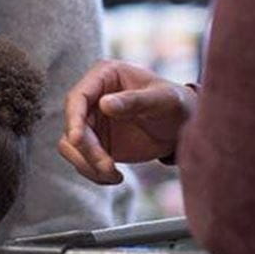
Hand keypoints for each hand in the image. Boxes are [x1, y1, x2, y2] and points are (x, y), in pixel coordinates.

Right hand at [60, 60, 196, 184]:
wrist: (182, 126)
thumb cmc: (175, 103)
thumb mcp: (162, 99)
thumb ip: (135, 100)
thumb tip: (104, 104)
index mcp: (104, 76)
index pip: (77, 98)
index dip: (73, 119)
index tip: (77, 140)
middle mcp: (92, 98)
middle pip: (72, 126)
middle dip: (86, 150)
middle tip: (108, 167)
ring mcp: (91, 122)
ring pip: (72, 146)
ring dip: (87, 164)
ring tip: (113, 175)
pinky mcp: (95, 143)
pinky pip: (82, 160)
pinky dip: (94, 173)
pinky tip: (115, 177)